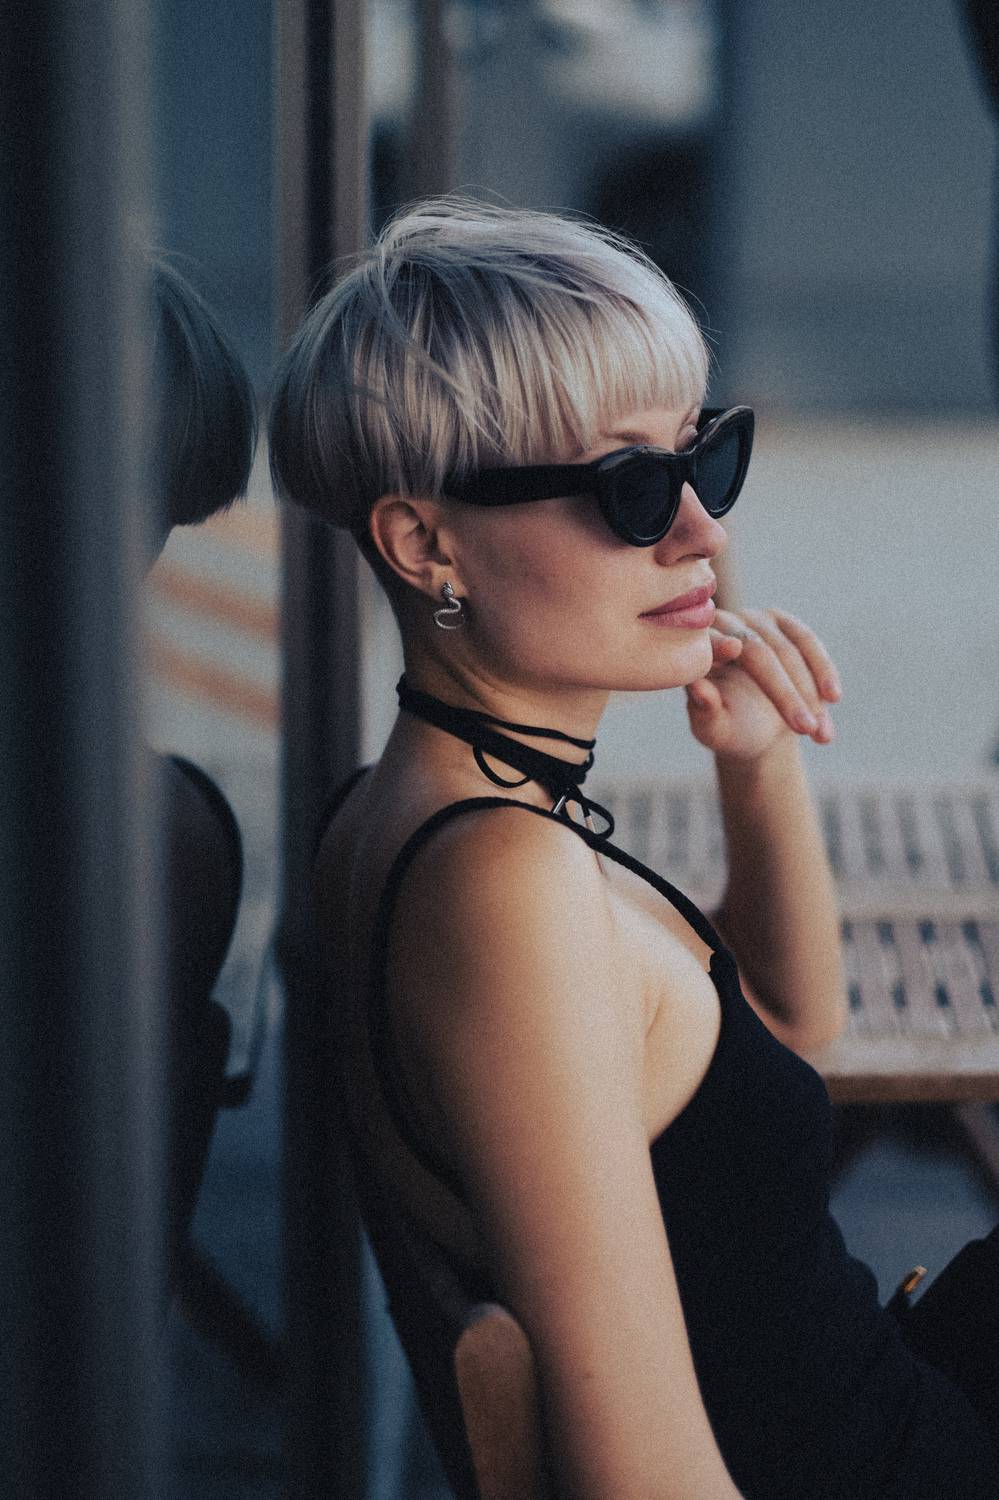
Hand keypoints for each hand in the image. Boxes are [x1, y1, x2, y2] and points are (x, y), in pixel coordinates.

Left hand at [685, 608, 841, 761]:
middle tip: (803, 729)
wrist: (757, 728)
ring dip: (810, 691)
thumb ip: (704, 712)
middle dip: (784, 693)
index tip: (733, 649)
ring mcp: (757, 621)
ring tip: (820, 731)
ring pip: (788, 650)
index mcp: (699, 649)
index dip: (718, 644)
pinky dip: (823, 671)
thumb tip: (698, 688)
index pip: (708, 641)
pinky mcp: (785, 624)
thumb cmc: (729, 729)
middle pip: (756, 651)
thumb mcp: (714, 729)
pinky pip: (808, 643)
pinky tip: (833, 697)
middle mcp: (726, 626)